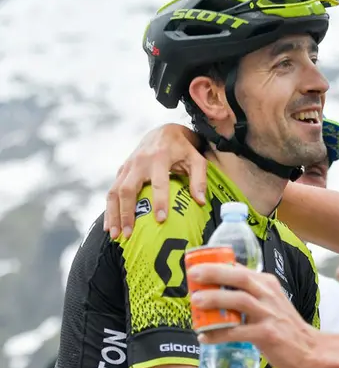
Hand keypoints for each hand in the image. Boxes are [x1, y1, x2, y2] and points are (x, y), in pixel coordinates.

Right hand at [104, 123, 206, 238]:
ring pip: (114, 191)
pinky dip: (109, 209)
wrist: (163, 132)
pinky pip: (111, 191)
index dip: (160, 201)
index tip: (161, 220)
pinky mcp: (122, 170)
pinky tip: (109, 225)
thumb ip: (199, 179)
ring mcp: (128, 166)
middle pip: (127, 189)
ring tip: (114, 235)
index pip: (158, 182)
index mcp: (160, 158)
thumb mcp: (197, 159)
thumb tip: (200, 201)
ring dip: (113, 214)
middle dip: (126, 213)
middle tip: (128, 233)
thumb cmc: (183, 149)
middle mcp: (140, 162)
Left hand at [188, 264, 317, 367]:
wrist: (308, 349)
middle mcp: (269, 295)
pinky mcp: (267, 334)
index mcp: (268, 284)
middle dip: (216, 274)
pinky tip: (204, 336)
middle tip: (194, 275)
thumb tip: (219, 286)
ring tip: (196, 302)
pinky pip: (238, 332)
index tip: (197, 266)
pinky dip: (219, 334)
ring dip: (216, 300)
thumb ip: (250, 293)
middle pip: (241, 278)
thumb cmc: (285, 326)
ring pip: (240, 301)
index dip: (218, 266)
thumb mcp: (271, 301)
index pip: (241, 270)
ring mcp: (269, 314)